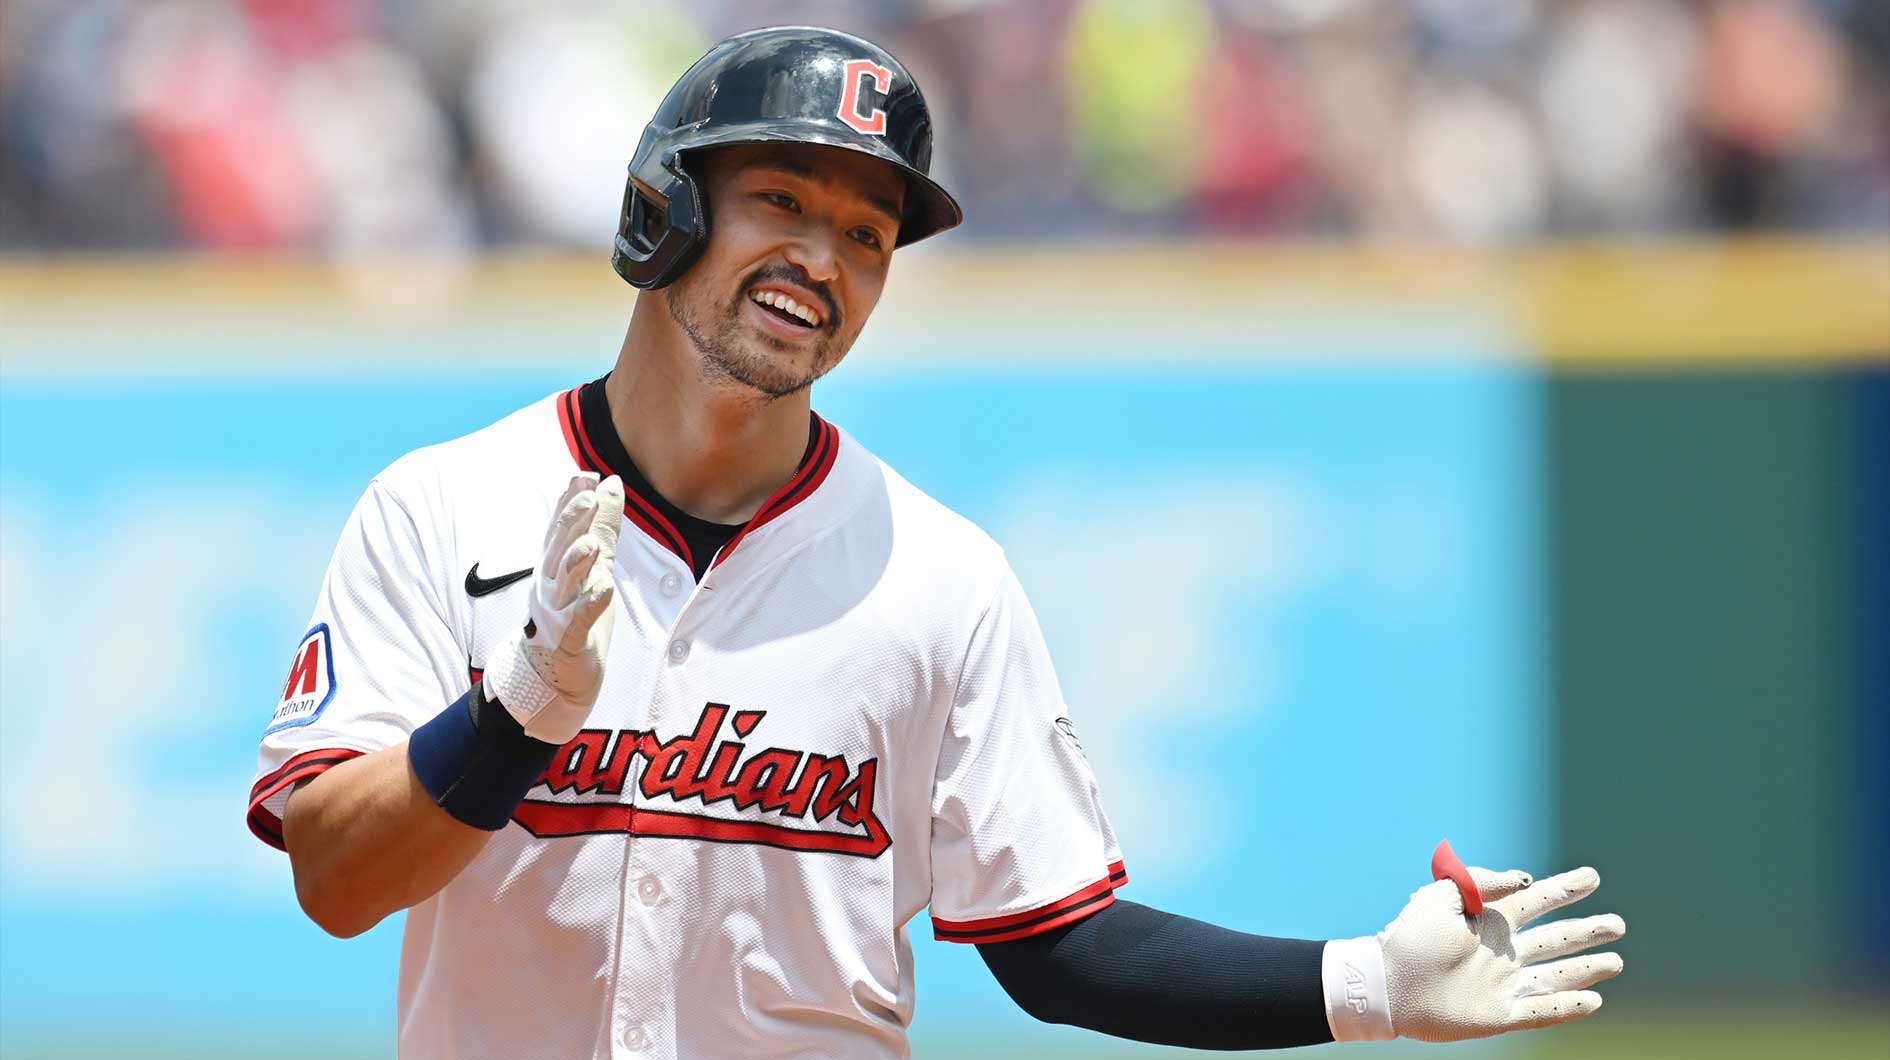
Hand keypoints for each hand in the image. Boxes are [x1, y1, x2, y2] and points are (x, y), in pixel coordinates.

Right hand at [480, 473, 625, 743]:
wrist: (555, 674)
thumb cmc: (573, 613)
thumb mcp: (592, 564)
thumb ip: (602, 525)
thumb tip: (611, 483)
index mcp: (555, 563)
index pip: (561, 525)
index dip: (570, 500)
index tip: (585, 476)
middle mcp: (551, 583)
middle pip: (559, 547)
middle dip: (572, 523)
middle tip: (588, 500)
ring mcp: (556, 611)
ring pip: (565, 582)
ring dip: (577, 561)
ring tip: (591, 544)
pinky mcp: (568, 639)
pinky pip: (578, 621)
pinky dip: (590, 605)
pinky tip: (603, 590)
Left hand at [1324, 864, 1625, 1042]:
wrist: (1387, 983)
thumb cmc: (1408, 937)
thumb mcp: (1440, 897)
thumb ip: (1481, 882)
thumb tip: (1525, 880)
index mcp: (1491, 921)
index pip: (1537, 901)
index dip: (1565, 889)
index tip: (1592, 877)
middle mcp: (1503, 951)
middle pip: (1556, 939)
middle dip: (1587, 931)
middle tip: (1618, 924)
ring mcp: (1503, 983)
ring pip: (1556, 975)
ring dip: (1587, 969)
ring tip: (1617, 961)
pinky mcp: (1499, 1014)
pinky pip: (1541, 1010)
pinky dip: (1568, 1006)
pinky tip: (1594, 1000)